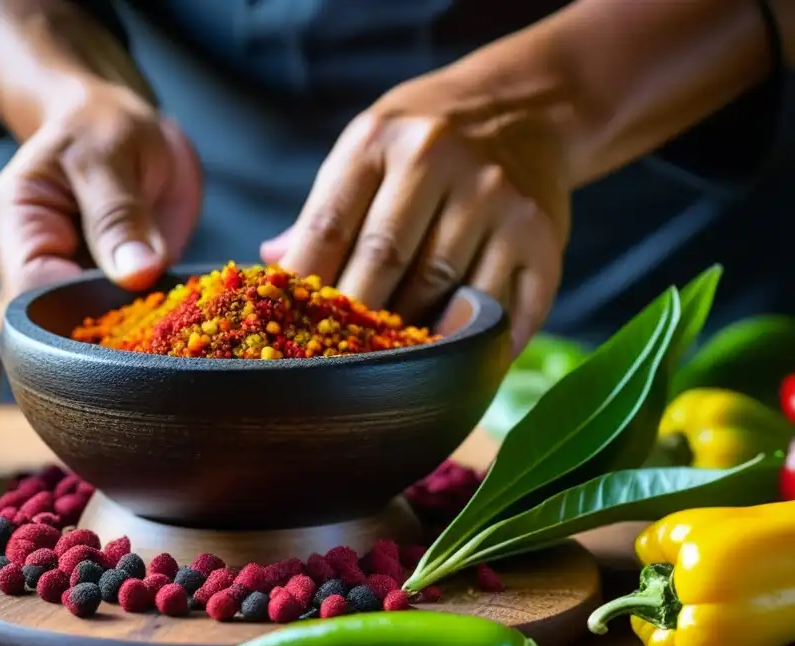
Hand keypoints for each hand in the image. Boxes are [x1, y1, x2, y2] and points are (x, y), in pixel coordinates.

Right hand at [0, 81, 201, 329]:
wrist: (116, 127)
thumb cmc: (103, 127)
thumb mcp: (112, 156)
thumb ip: (120, 216)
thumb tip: (137, 274)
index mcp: (12, 225)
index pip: (29, 299)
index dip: (77, 321)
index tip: (132, 319)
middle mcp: (22, 263)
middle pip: (49, 329)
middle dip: (101, 335)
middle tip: (155, 323)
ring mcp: (56, 283)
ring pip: (80, 336)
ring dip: (122, 334)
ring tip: (163, 317)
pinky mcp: (91, 294)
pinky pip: (110, 326)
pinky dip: (137, 327)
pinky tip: (163, 317)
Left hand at [261, 69, 570, 353]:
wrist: (525, 108)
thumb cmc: (426, 141)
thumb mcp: (369, 149)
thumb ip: (324, 210)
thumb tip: (271, 265)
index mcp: (382, 140)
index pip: (330, 226)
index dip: (305, 286)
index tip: (289, 326)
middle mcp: (442, 161)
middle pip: (384, 263)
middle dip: (354, 320)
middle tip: (336, 359)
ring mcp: (499, 201)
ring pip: (442, 295)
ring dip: (413, 342)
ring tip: (390, 370)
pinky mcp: (543, 239)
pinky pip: (506, 313)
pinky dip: (477, 349)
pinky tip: (455, 367)